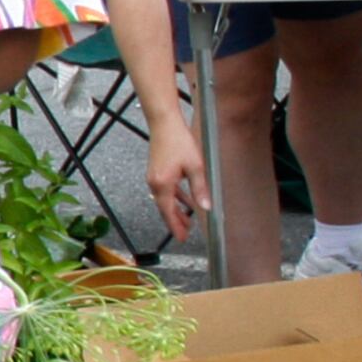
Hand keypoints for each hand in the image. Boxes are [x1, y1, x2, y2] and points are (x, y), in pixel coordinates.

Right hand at [145, 114, 209, 241]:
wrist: (164, 124)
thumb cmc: (178, 141)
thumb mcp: (195, 166)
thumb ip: (200, 188)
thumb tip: (207, 206)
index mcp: (162, 185)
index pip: (168, 212)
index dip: (176, 226)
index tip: (182, 237)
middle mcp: (154, 184)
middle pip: (165, 208)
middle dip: (176, 221)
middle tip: (186, 233)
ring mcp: (154, 178)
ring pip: (165, 200)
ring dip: (176, 209)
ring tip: (188, 219)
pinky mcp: (156, 172)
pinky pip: (165, 190)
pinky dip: (174, 197)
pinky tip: (184, 198)